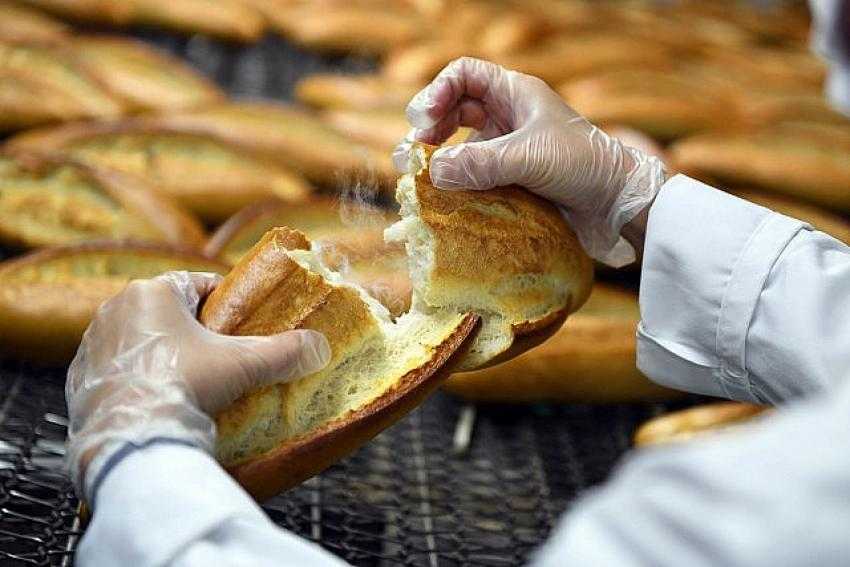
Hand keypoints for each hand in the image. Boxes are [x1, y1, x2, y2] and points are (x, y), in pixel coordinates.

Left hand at [65, 271, 329, 501]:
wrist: (134, 440)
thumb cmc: (187, 386)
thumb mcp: (244, 365)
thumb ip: (285, 351)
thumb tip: (320, 346)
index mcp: (152, 291)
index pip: (199, 285)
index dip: (227, 302)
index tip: (244, 322)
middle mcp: (114, 310)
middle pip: (169, 312)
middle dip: (196, 330)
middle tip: (224, 355)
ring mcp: (92, 345)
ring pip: (141, 340)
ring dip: (165, 353)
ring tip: (194, 381)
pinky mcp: (79, 380)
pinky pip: (118, 370)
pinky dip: (139, 379)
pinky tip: (161, 399)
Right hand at [393, 57, 666, 266]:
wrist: (618, 204)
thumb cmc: (584, 166)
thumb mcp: (530, 158)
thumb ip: (482, 163)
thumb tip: (433, 172)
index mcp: (516, 94)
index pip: (464, 75)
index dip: (437, 91)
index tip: (423, 119)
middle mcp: (508, 118)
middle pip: (453, 110)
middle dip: (429, 129)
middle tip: (412, 155)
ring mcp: (508, 149)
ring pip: (460, 146)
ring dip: (438, 160)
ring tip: (420, 179)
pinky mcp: (509, 180)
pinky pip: (472, 176)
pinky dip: (455, 184)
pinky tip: (443, 199)